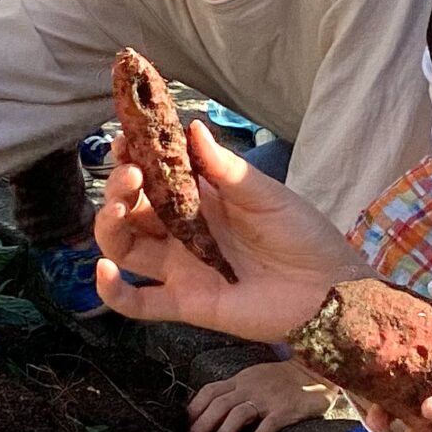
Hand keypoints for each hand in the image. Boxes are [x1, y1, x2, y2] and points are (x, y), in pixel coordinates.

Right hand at [92, 120, 364, 339]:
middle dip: (120, 188)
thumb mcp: (266, 194)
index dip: (134, 158)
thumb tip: (192, 128)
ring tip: (116, 209)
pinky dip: (112, 292)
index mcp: (201, 199)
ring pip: (125, 248)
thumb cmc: (302, 235)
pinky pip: (138, 303)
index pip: (153, 176)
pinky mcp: (185, 303)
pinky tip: (104, 271)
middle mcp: (183, 232)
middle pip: (131, 210)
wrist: (327, 290)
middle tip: (130, 175)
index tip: (125, 141)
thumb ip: (225, 168)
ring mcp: (180, 268)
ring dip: (109, 227)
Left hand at [187, 360, 332, 431]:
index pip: (210, 390)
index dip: (195, 407)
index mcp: (242, 379)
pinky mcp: (285, 409)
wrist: (317, 372)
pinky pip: (268, 424)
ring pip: (238, 414)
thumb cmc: (286, 379)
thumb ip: (238, 392)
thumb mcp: (257, 379)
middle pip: (219, 404)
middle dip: (203, 423)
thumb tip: (216, 413)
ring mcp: (268, 397)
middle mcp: (251, 386)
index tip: (185, 424)